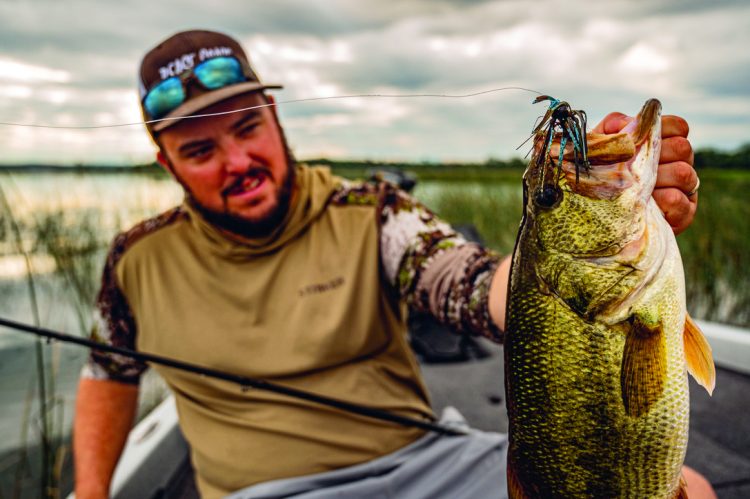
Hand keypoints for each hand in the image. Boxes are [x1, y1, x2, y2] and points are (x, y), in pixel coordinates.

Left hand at [593, 113, 697, 234]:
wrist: (596, 218)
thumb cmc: (600, 177)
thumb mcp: (599, 149)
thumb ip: (612, 127)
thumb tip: (629, 121)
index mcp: (663, 144)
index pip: (678, 126)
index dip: (664, 129)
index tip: (643, 139)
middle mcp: (678, 163)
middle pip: (683, 148)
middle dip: (657, 155)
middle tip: (634, 167)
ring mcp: (684, 188)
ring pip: (684, 173)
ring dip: (659, 179)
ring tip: (638, 187)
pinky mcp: (684, 212)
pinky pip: (682, 202)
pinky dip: (663, 201)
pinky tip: (648, 203)